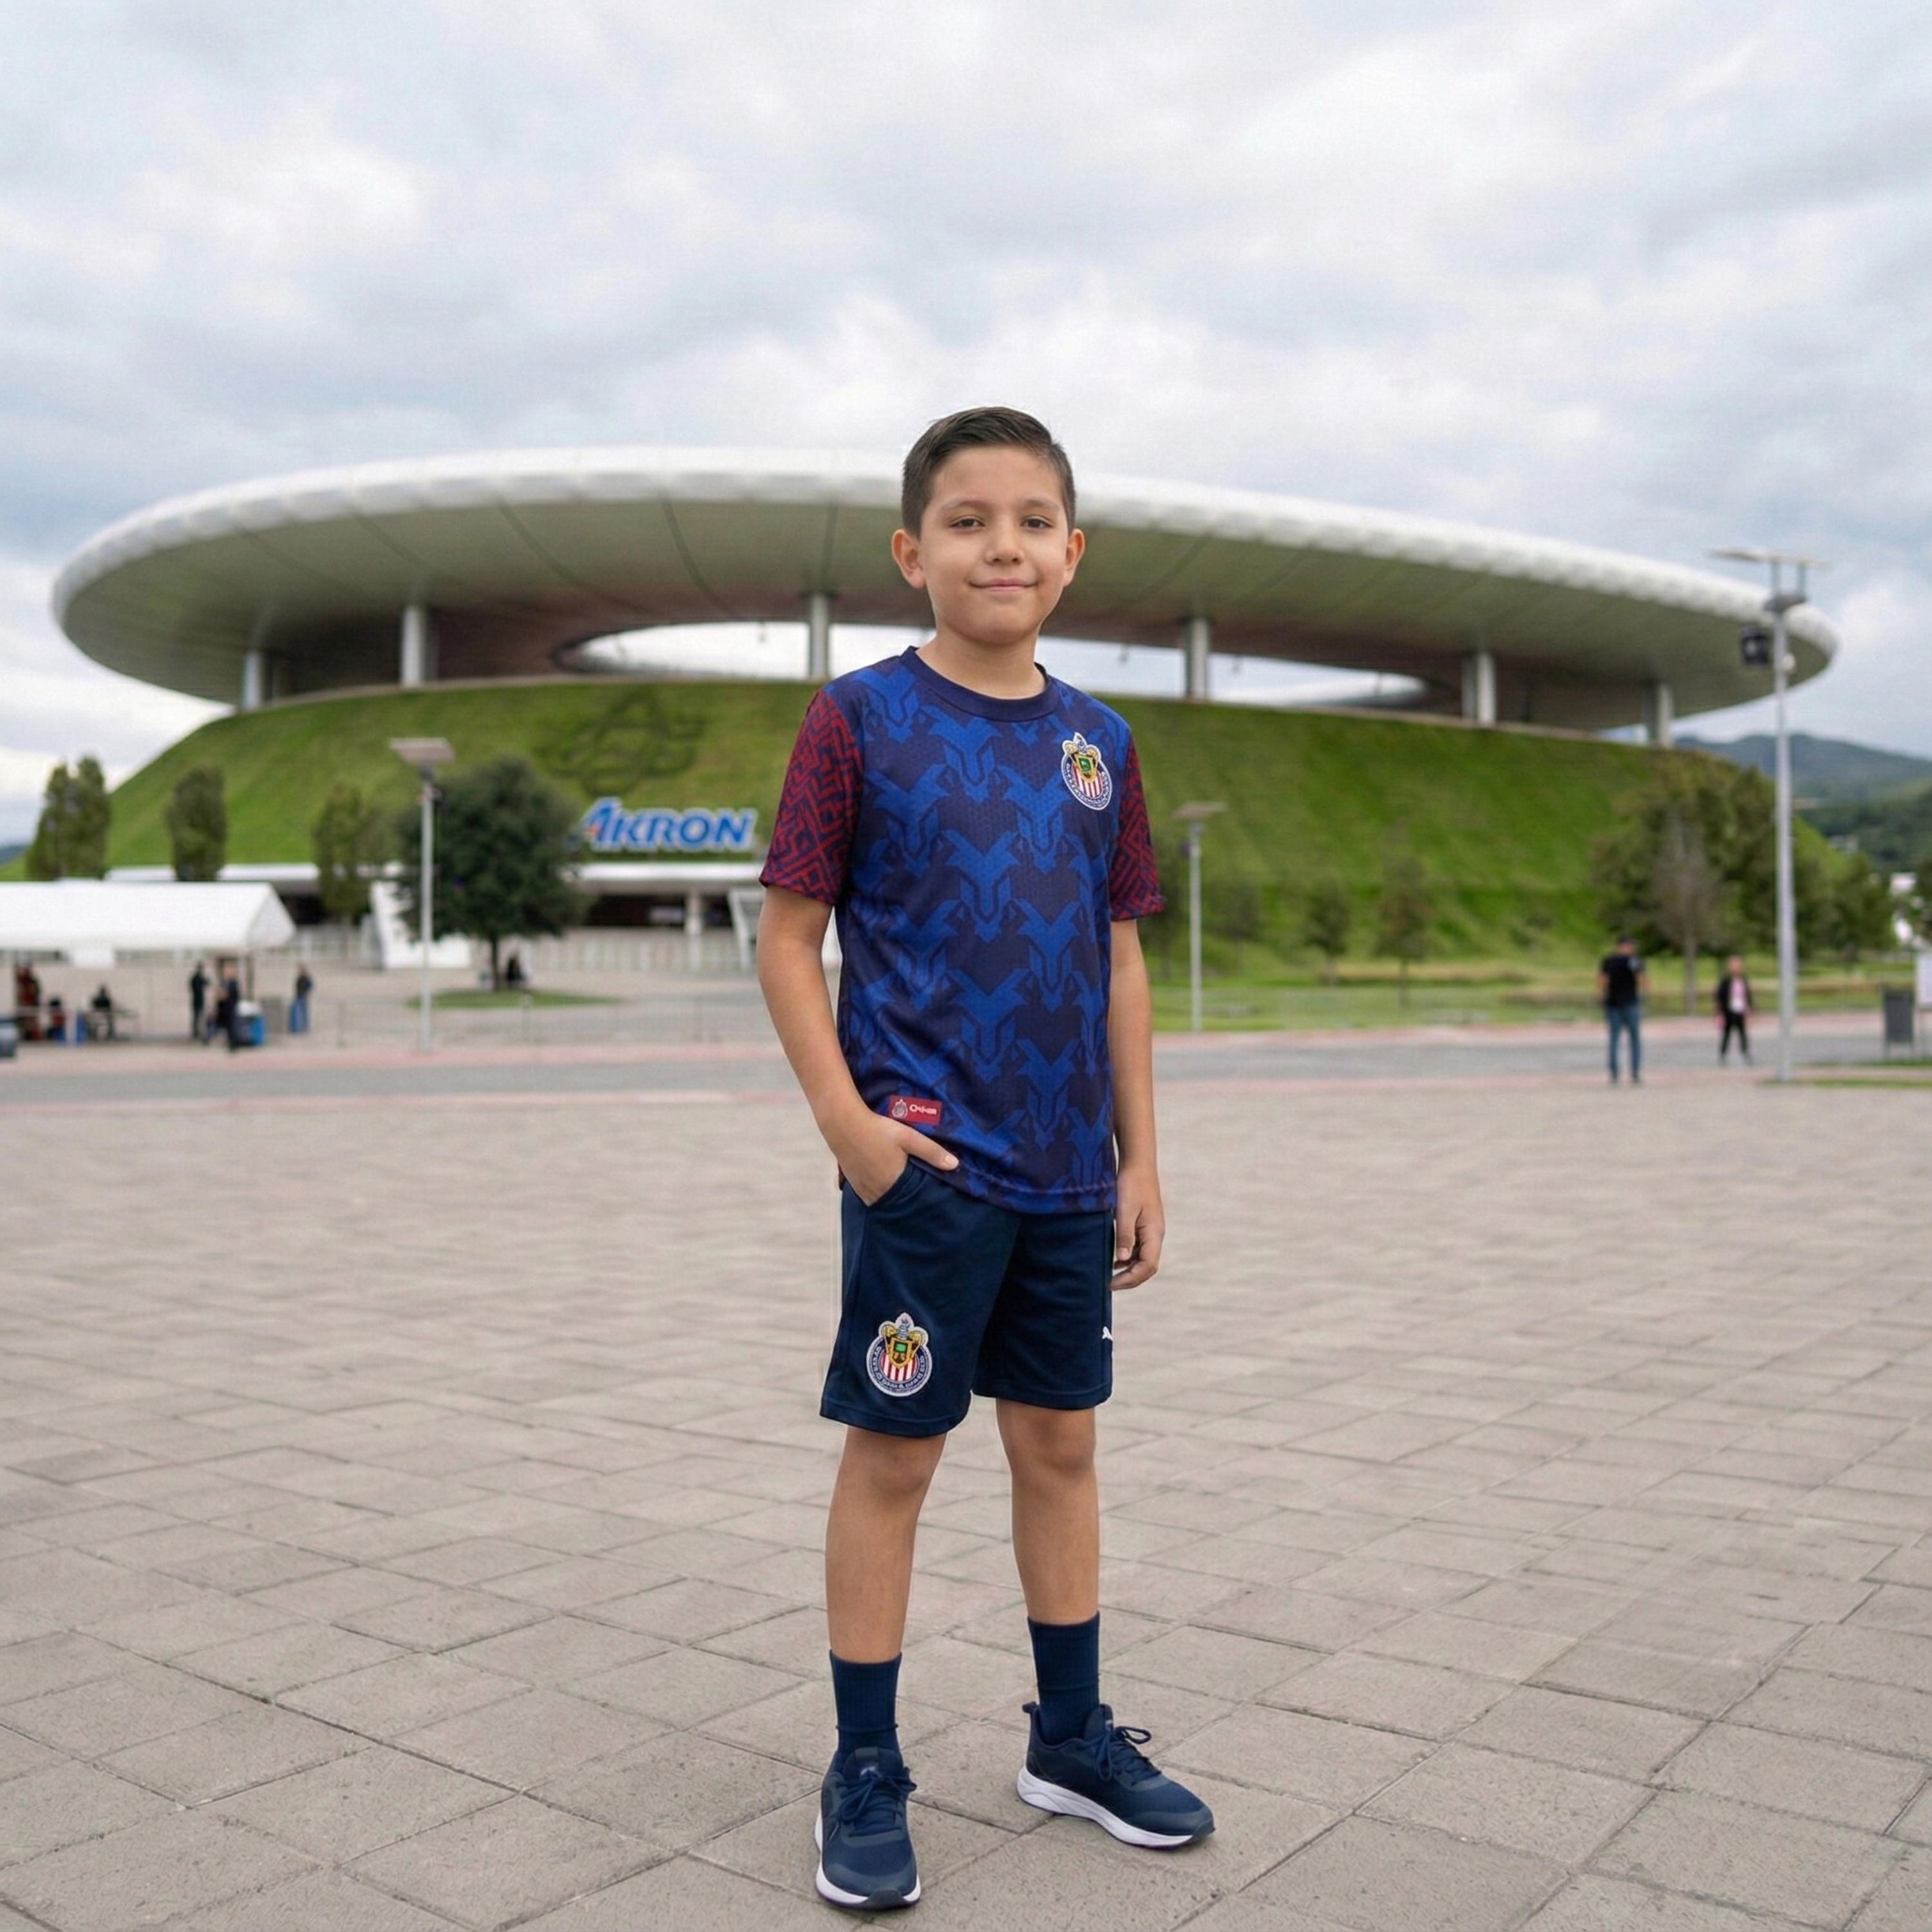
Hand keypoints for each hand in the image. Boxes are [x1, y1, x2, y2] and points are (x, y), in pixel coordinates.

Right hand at [831, 1107, 958, 1205]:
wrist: (843, 1124)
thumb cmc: (878, 1129)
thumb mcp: (908, 1137)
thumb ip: (931, 1152)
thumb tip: (955, 1165)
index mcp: (892, 1183)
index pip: (911, 1199)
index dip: (919, 1198)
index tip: (927, 1196)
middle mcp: (876, 1191)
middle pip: (896, 1202)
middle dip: (905, 1199)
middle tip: (915, 1192)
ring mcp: (862, 1189)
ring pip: (881, 1199)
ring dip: (890, 1196)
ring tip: (900, 1188)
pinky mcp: (853, 1183)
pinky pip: (868, 1195)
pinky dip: (876, 1192)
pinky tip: (882, 1182)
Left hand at [1112, 1161, 1163, 1289]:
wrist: (1138, 1164)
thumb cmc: (1131, 1184)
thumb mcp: (1125, 1210)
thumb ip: (1124, 1235)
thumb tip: (1123, 1260)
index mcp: (1154, 1233)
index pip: (1148, 1266)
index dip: (1131, 1279)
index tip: (1111, 1283)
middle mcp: (1155, 1234)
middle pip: (1147, 1266)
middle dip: (1130, 1278)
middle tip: (1109, 1284)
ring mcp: (1151, 1230)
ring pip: (1143, 1258)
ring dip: (1129, 1269)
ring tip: (1109, 1275)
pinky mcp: (1144, 1225)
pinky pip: (1140, 1248)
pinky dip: (1128, 1258)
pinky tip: (1115, 1259)